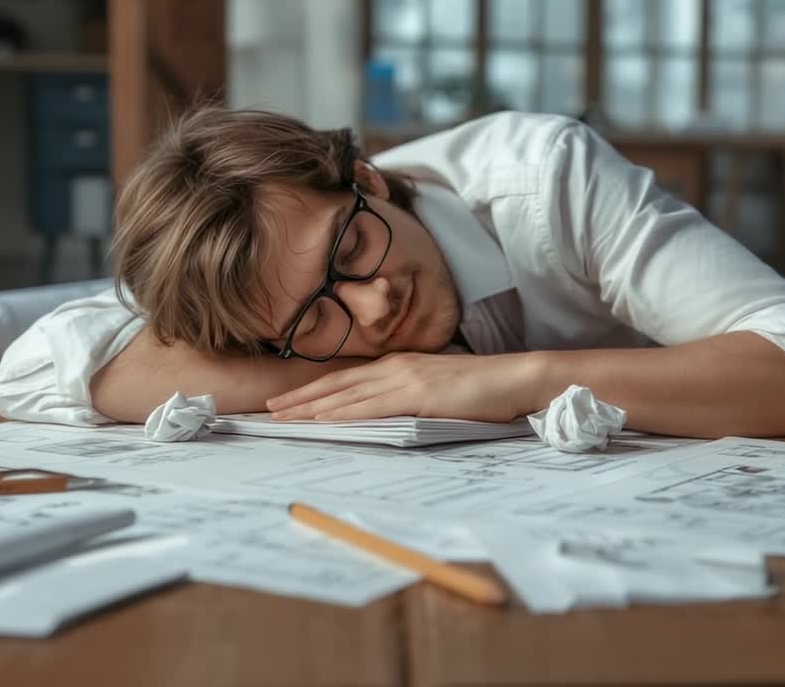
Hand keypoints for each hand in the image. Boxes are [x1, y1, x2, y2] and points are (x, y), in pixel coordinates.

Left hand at [265, 352, 540, 422]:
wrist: (516, 378)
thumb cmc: (485, 389)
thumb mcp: (440, 390)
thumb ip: (413, 396)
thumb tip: (392, 412)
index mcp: (401, 365)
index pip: (348, 378)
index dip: (316, 388)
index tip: (289, 398)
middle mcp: (396, 366)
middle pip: (337, 382)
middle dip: (300, 395)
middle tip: (268, 408)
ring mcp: (405, 378)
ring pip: (346, 393)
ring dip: (311, 405)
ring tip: (282, 415)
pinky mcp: (417, 394)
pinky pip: (370, 405)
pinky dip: (342, 411)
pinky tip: (321, 419)